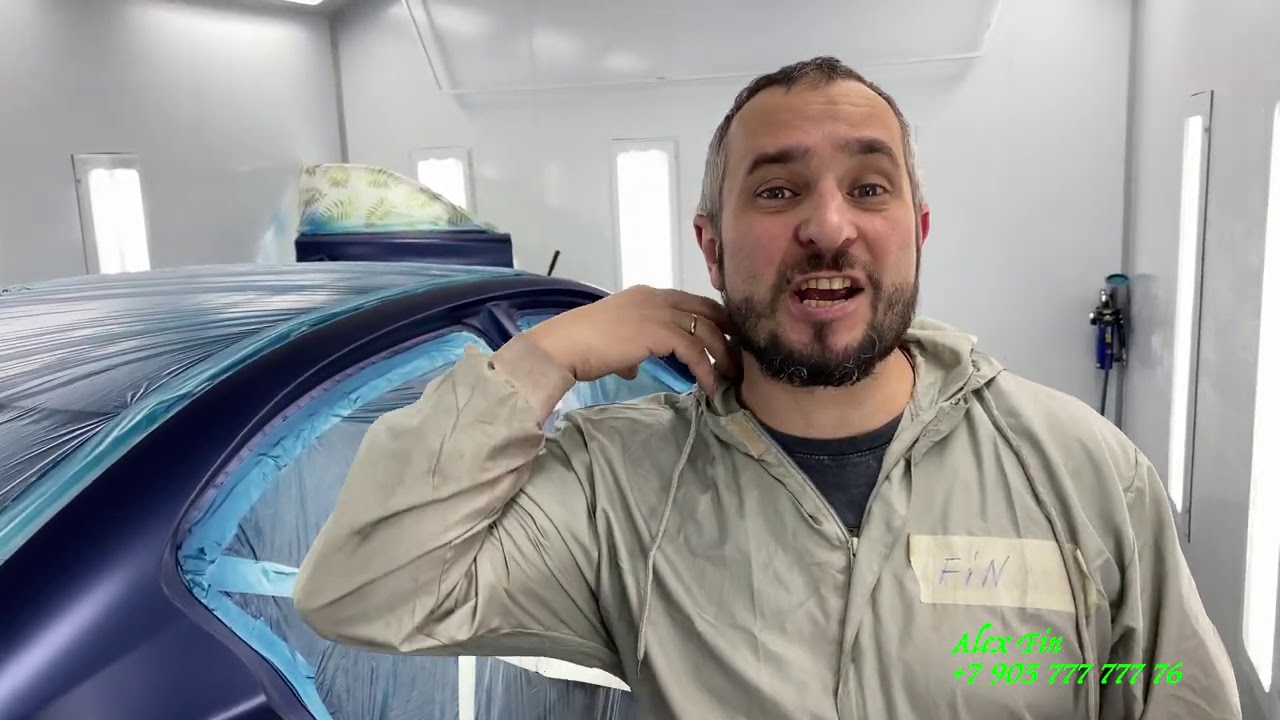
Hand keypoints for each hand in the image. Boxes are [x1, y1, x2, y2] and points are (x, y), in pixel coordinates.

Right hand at [523, 285, 737, 394]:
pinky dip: (705, 369)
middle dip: (727, 334)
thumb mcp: (612, 343)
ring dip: (722, 355)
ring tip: (729, 377)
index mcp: (648, 295)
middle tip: (738, 358)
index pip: (692, 302)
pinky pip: (694, 350)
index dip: (714, 320)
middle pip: (707, 312)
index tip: (726, 340)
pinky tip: (709, 386)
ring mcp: (658, 311)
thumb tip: (632, 366)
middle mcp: (657, 297)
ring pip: (706, 330)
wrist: (565, 345)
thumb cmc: (582, 346)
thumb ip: (629, 350)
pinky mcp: (658, 331)